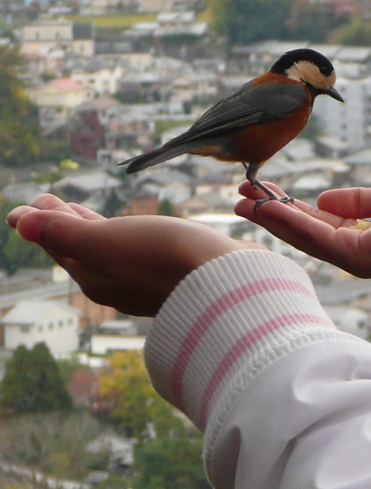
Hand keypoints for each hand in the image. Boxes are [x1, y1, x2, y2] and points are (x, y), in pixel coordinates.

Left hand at [7, 194, 257, 316]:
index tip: (27, 204)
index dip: (42, 223)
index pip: (59, 246)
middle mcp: (119, 285)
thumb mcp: (106, 242)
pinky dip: (126, 238)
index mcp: (95, 278)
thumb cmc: (166, 259)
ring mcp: (149, 283)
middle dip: (65, 225)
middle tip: (50, 203)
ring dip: (95, 230)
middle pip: (83, 250)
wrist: (230, 282)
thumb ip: (63, 233)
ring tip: (86, 214)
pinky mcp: (177, 276)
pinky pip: (139, 254)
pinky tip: (137, 234)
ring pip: (112, 252)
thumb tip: (19, 223)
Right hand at [235, 180, 370, 291]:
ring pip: (303, 238)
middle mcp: (350, 256)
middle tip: (237, 200)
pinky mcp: (357, 256)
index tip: (260, 194)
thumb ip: (352, 202)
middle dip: (268, 217)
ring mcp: (353, 260)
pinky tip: (271, 209)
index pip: (313, 226)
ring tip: (243, 203)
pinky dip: (292, 222)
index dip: (285, 210)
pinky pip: (317, 237)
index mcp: (356, 241)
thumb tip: (323, 199)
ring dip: (272, 220)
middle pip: (301, 235)